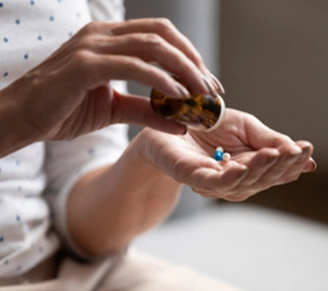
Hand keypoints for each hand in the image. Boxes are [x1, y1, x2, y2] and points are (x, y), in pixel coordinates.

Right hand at [0, 18, 223, 143]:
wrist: (25, 117)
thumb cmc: (66, 110)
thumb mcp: (114, 110)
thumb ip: (146, 111)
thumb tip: (181, 121)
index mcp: (110, 41)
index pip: (161, 37)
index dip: (189, 56)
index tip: (207, 83)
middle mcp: (103, 36)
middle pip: (163, 35)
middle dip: (193, 61)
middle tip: (212, 88)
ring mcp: (93, 46)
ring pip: (152, 45)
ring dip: (183, 69)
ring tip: (202, 93)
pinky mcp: (85, 64)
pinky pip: (133, 65)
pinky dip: (159, 79)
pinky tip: (179, 96)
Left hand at [141, 108, 315, 200]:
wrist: (170, 121)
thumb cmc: (207, 124)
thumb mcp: (244, 127)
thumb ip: (269, 139)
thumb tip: (302, 154)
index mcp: (247, 167)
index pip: (274, 170)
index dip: (290, 162)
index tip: (306, 149)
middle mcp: (233, 179)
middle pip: (261, 179)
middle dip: (279, 166)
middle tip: (296, 151)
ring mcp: (212, 181)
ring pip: (241, 182)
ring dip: (259, 169)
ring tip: (275, 155)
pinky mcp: (191, 176)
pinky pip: (213, 182)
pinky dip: (229, 177)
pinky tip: (241, 167)